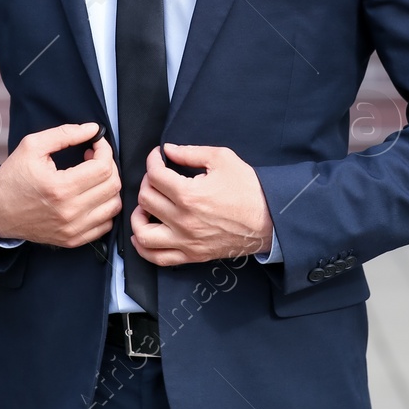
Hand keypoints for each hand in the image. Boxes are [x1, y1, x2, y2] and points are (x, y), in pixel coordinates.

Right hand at [0, 122, 120, 247]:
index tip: (95, 143)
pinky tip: (92, 196)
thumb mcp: (33, 146)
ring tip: (93, 176)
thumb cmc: (13, 177)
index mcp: (61, 188)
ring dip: (109, 186)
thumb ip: (65, 134)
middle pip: (112, 186)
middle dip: (108, 165)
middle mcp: (70, 212)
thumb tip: (93, 129)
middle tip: (92, 157)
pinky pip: (106, 224)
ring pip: (113, 205)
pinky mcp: (73, 240)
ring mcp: (73, 229)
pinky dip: (105, 207)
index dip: (104, 150)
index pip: (103, 167)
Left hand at [131, 143, 273, 264]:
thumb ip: (190, 153)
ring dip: (138, 218)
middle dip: (147, 183)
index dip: (152, 161)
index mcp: (189, 195)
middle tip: (158, 178)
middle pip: (146, 200)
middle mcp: (183, 220)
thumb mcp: (222, 159)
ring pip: (143, 234)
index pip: (154, 176)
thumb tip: (167, 150)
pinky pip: (158, 258)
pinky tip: (143, 234)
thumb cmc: (249, 189)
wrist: (270, 219)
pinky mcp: (191, 255)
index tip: (157, 157)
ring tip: (146, 208)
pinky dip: (144, 248)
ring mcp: (186, 241)